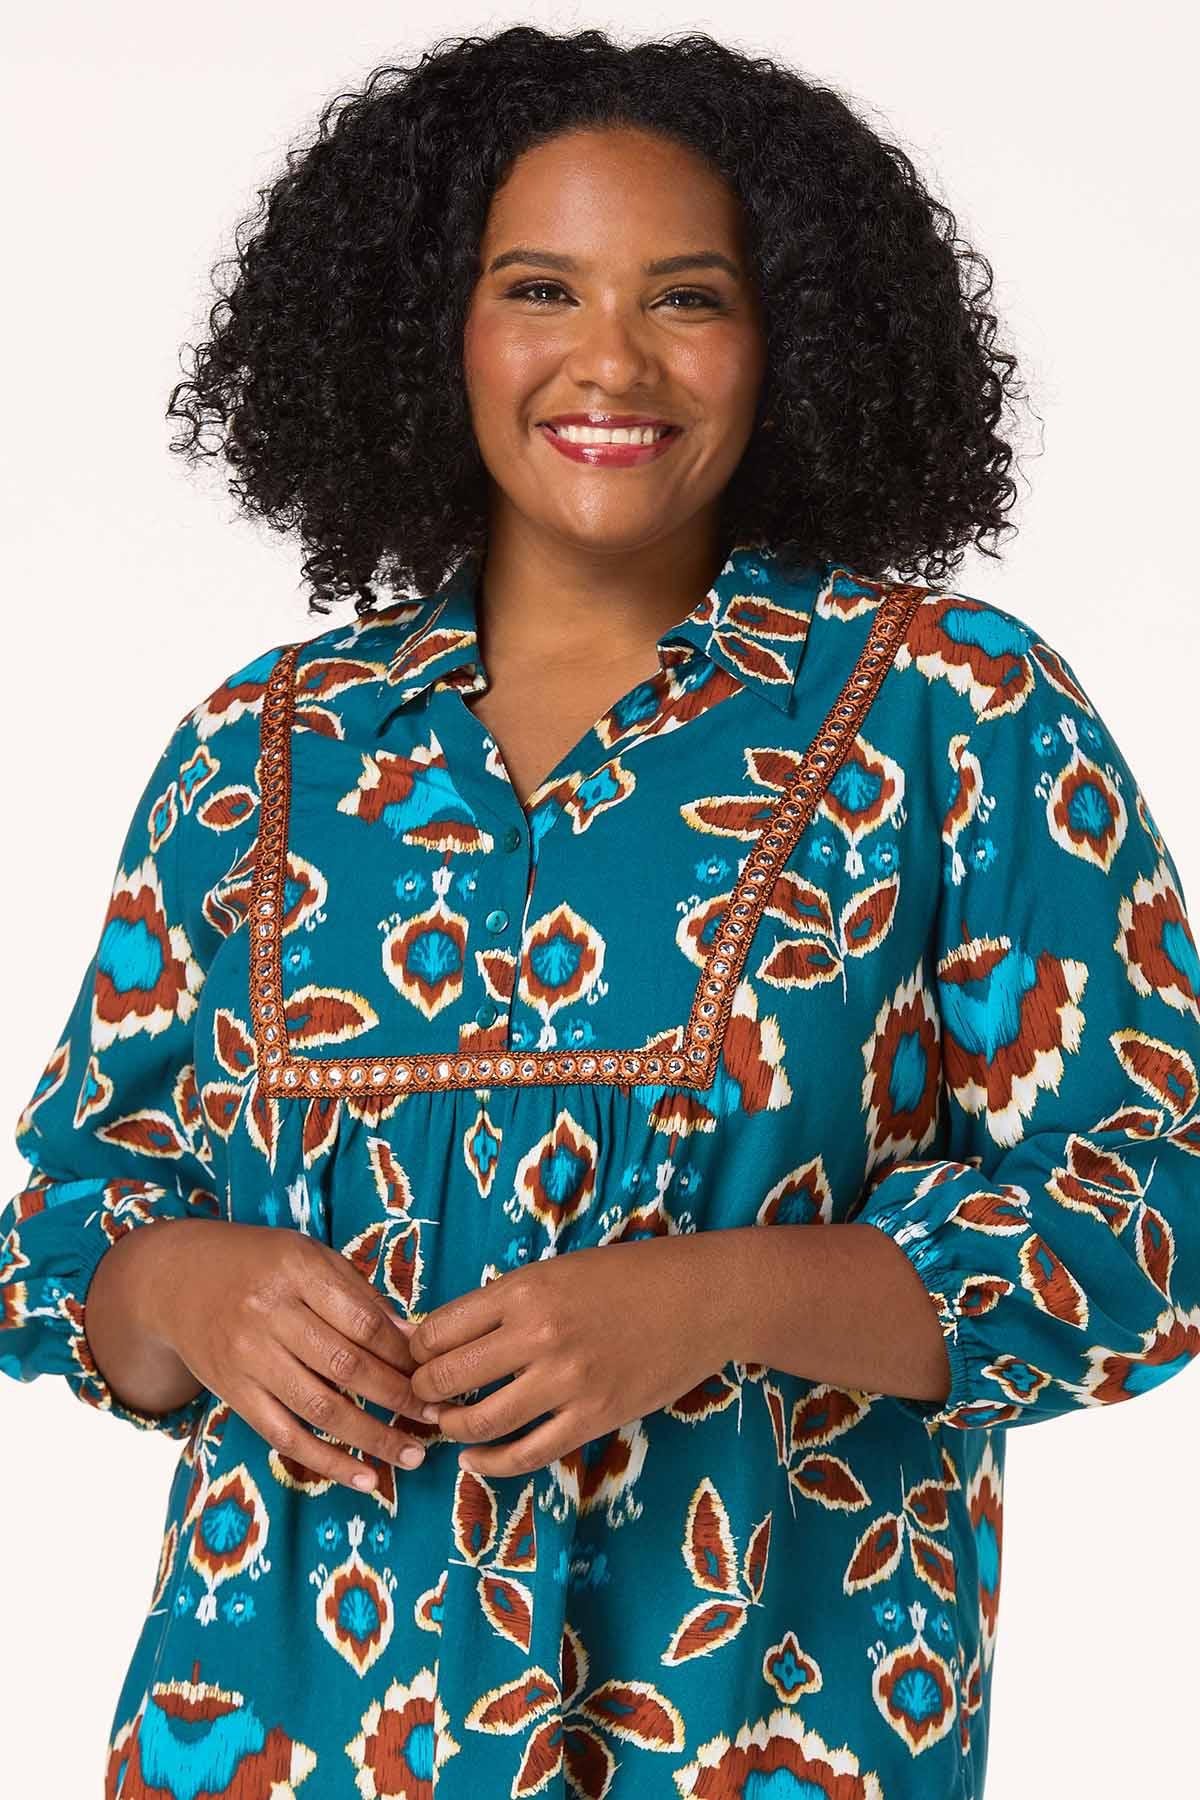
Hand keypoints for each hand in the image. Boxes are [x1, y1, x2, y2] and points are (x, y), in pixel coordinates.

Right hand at [146, 1219, 428, 1492]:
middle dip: (399, 1398)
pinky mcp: (233, 1393)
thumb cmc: (258, 1263)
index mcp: (297, 1270)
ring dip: (373, 1437)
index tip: (434, 1373)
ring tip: (413, 1455)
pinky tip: (364, 1478)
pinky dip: (327, 1462)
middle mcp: (269, 1314)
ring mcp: (248, 1357)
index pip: (363, 1321)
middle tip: (438, 1418)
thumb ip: (358, 1295)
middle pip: (347, 1367)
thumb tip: (413, 1338)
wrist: (176, 1279)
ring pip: (320, 1408)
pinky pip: (284, 1436)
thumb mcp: (308, 1257)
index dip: (404, 1354)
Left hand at [404, 1234, 730, 1477]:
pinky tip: (475, 1461)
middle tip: (420, 1396)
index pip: (439, 1328)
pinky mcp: (593, 1418)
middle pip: (448, 1376)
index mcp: (524, 1290)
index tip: (416, 1357)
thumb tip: (449, 1334)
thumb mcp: (558, 1270)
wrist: (703, 1299)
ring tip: (446, 1425)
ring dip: (451, 1428)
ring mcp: (566, 1381)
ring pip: (480, 1420)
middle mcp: (537, 1335)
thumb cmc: (630, 1276)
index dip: (417, 1348)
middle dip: (421, 1391)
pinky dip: (491, 1464)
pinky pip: (527, 1453)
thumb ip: (508, 1301)